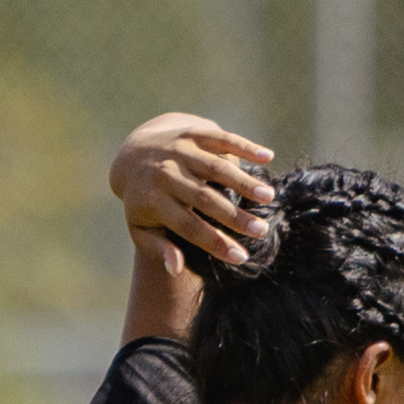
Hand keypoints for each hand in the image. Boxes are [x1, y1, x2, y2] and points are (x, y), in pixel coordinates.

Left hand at [109, 110, 278, 269]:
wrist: (134, 154)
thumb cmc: (144, 200)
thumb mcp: (141, 228)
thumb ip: (158, 249)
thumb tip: (175, 269)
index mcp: (153, 201)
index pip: (188, 226)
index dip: (215, 242)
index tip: (242, 257)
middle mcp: (166, 174)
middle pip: (204, 198)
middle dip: (234, 216)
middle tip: (262, 230)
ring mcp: (180, 151)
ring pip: (216, 168)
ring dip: (244, 181)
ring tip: (269, 197)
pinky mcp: (193, 133)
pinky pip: (221, 139)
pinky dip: (244, 147)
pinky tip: (268, 157)